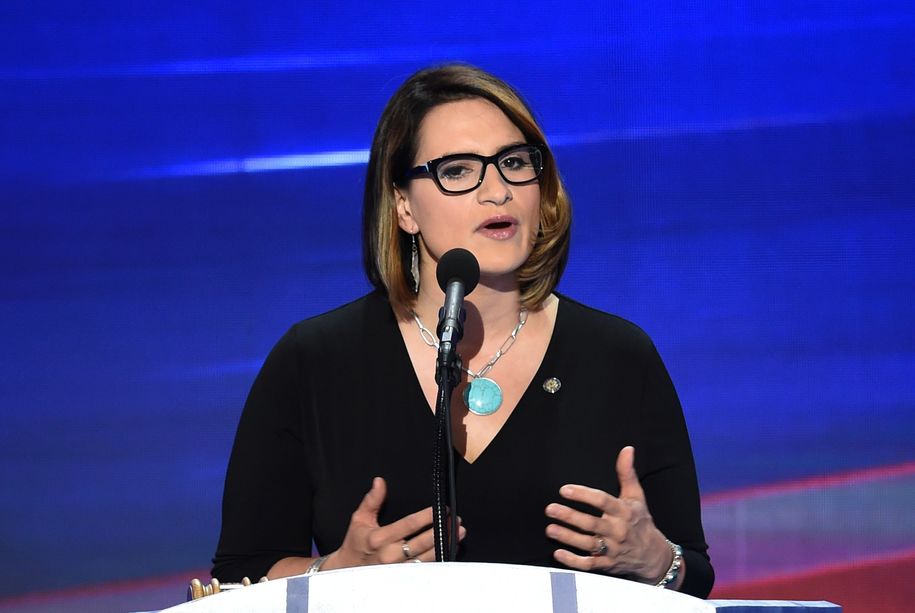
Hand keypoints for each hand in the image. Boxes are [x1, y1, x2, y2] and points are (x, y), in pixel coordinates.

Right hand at [325, 477, 465, 569]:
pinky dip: (439, 559)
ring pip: (427, 557)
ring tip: (459, 533)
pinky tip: (450, 550)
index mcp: (380, 538)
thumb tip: (380, 481)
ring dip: (445, 545)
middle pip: (422, 542)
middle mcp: (390, 555)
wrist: (347, 570)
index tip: (441, 508)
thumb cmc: (355, 542)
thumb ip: (372, 500)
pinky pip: (424, 569)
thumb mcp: (359, 519)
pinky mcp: (402, 578)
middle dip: (441, 530)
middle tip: (456, 520)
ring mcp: (397, 569)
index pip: (409, 525)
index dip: (427, 516)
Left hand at [544, 446, 672, 582]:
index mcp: (623, 512)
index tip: (564, 490)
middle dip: (569, 516)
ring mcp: (612, 549)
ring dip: (567, 537)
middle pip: (591, 523)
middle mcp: (617, 531)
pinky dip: (574, 561)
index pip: (602, 501)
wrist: (654, 556)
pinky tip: (558, 553)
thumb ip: (627, 473)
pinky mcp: (607, 564)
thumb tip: (627, 449)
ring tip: (550, 529)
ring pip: (587, 544)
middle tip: (550, 509)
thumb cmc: (640, 521)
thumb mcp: (636, 496)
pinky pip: (589, 564)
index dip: (583, 495)